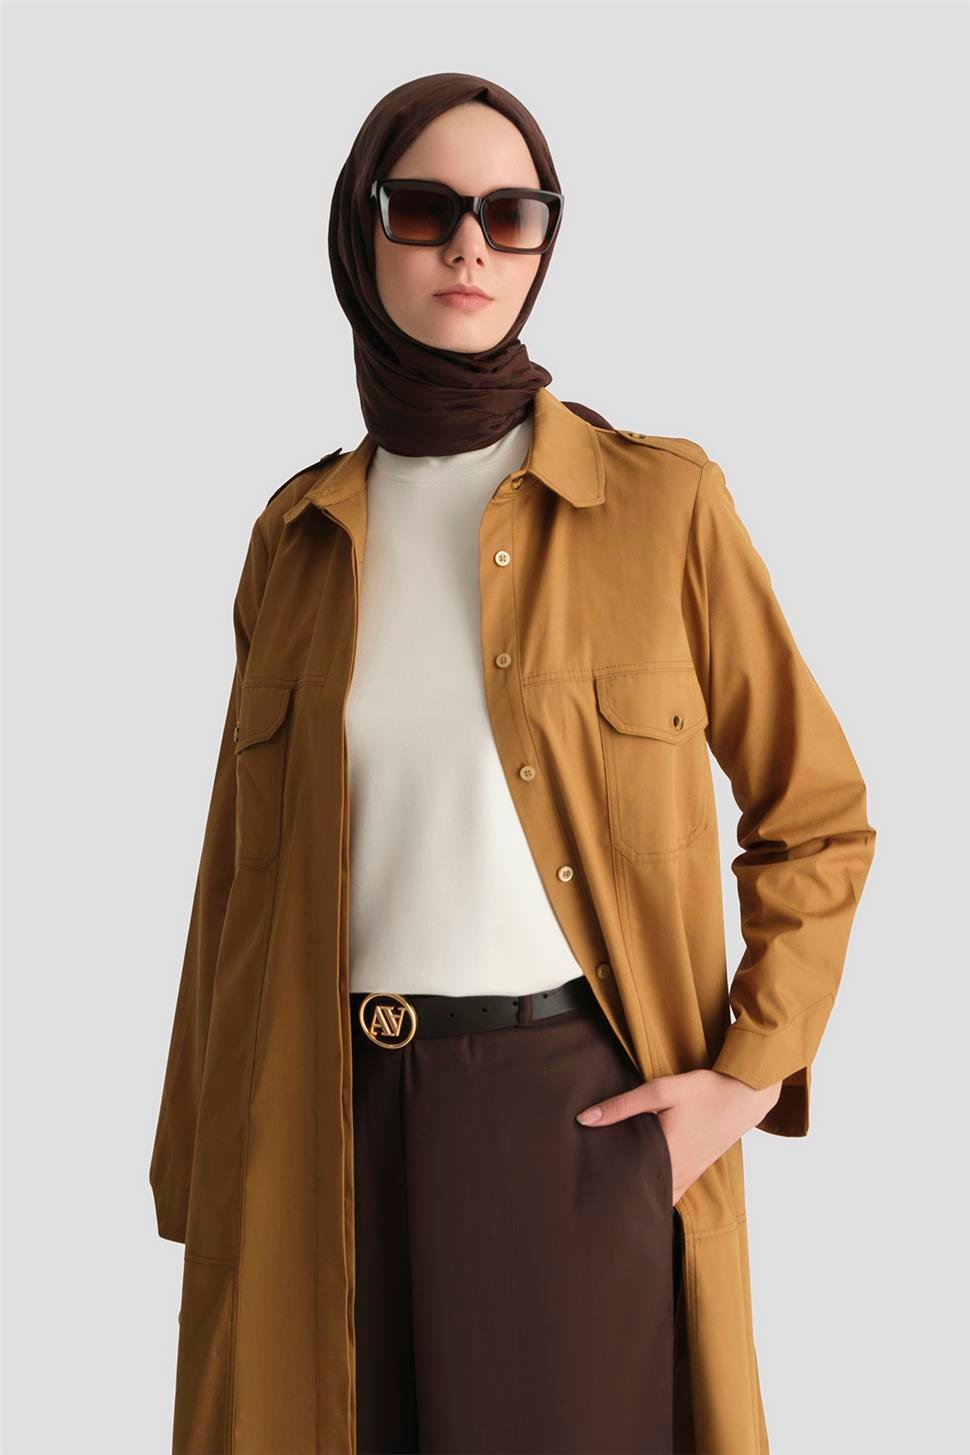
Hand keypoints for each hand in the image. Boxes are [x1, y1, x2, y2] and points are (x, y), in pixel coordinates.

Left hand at [575, 1070, 783, 1203]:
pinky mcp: (697, 1169)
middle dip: (620, 1197)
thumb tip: (584, 1119)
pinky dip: (657, 1193)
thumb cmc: (705, 1090)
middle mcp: (678, 1172)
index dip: (608, 1191)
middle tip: (592, 1196)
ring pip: (659, 1197)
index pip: (630, 1185)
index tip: (586, 1193)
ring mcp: (690, 1174)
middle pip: (643, 1195)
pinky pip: (673, 1191)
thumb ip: (623, 1106)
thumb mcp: (661, 1090)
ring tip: (611, 1196)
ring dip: (639, 1196)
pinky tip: (642, 1187)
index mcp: (667, 1156)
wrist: (746, 1094)